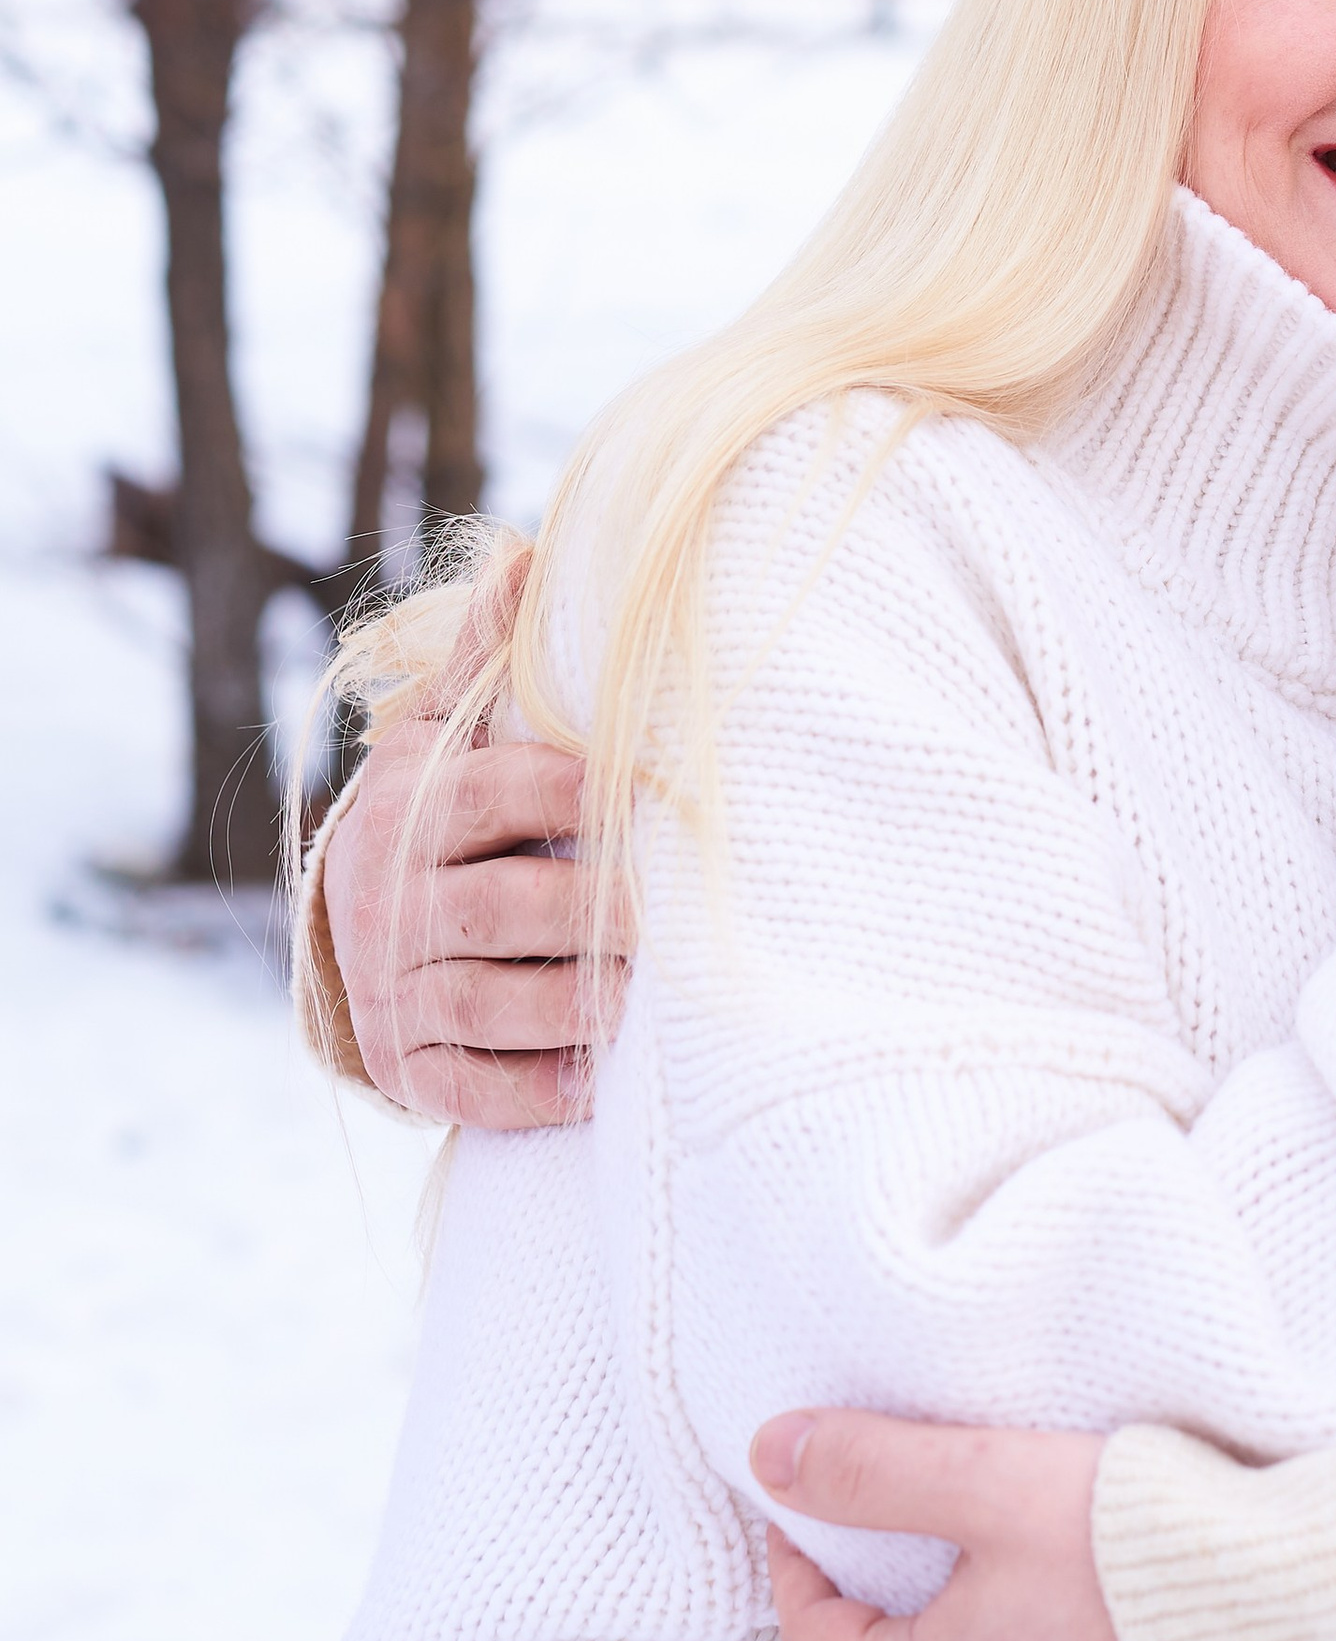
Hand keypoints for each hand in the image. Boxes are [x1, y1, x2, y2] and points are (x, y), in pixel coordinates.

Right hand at [320, 544, 616, 1127]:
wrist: (357, 926)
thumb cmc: (442, 811)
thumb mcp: (449, 730)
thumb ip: (484, 656)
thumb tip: (528, 551)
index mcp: (408, 812)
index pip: (491, 796)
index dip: (571, 794)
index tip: (652, 797)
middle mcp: (390, 906)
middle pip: (503, 909)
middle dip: (591, 916)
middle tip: (673, 916)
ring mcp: (398, 994)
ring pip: (493, 1002)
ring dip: (580, 1004)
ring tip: (653, 996)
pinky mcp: (414, 1070)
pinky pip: (476, 1089)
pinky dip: (539, 1088)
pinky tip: (600, 1081)